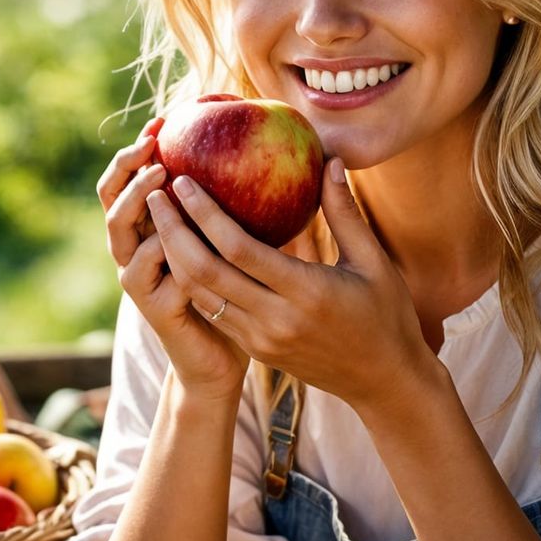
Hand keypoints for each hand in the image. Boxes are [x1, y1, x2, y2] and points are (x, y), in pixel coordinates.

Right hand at [98, 122, 247, 403]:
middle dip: (126, 166)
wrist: (227, 359)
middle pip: (113, 198)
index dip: (140, 149)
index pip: (133, 179)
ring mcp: (141, 278)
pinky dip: (153, 251)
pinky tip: (169, 236)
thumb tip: (304, 158)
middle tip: (151, 141)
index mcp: (156, 228)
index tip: (164, 118)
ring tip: (158, 178)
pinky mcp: (153, 307)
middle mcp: (139, 249)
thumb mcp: (249, 243)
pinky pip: (144, 273)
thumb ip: (254, 204)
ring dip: (137, 202)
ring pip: (121, 232)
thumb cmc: (244, 295)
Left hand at [144, 157, 437, 423]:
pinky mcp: (255, 350)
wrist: (382, 381)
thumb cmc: (385, 314)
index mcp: (306, 293)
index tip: (185, 182)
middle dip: (173, 232)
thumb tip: (330, 159)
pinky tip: (181, 253)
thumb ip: (345, 212)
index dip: (205, 214)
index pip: (239, 250)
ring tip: (159, 219)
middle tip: (155, 195)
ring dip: (174, 257)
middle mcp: (276, 319)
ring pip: (201, 295)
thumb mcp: (374, 262)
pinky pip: (213, 312)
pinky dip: (191, 282)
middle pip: (206, 273)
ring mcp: (261, 339)